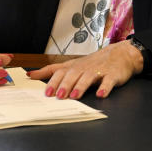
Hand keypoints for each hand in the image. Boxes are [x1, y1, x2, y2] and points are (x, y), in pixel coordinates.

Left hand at [27, 40, 143, 99]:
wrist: (120, 54)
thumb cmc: (93, 63)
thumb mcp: (72, 65)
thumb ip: (52, 70)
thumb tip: (31, 74)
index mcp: (74, 67)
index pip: (60, 72)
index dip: (52, 81)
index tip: (45, 91)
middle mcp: (84, 68)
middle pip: (73, 75)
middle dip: (65, 85)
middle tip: (58, 96)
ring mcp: (99, 71)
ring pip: (88, 78)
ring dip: (81, 87)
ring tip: (75, 96)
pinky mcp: (112, 75)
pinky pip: (108, 81)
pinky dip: (104, 88)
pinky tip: (100, 94)